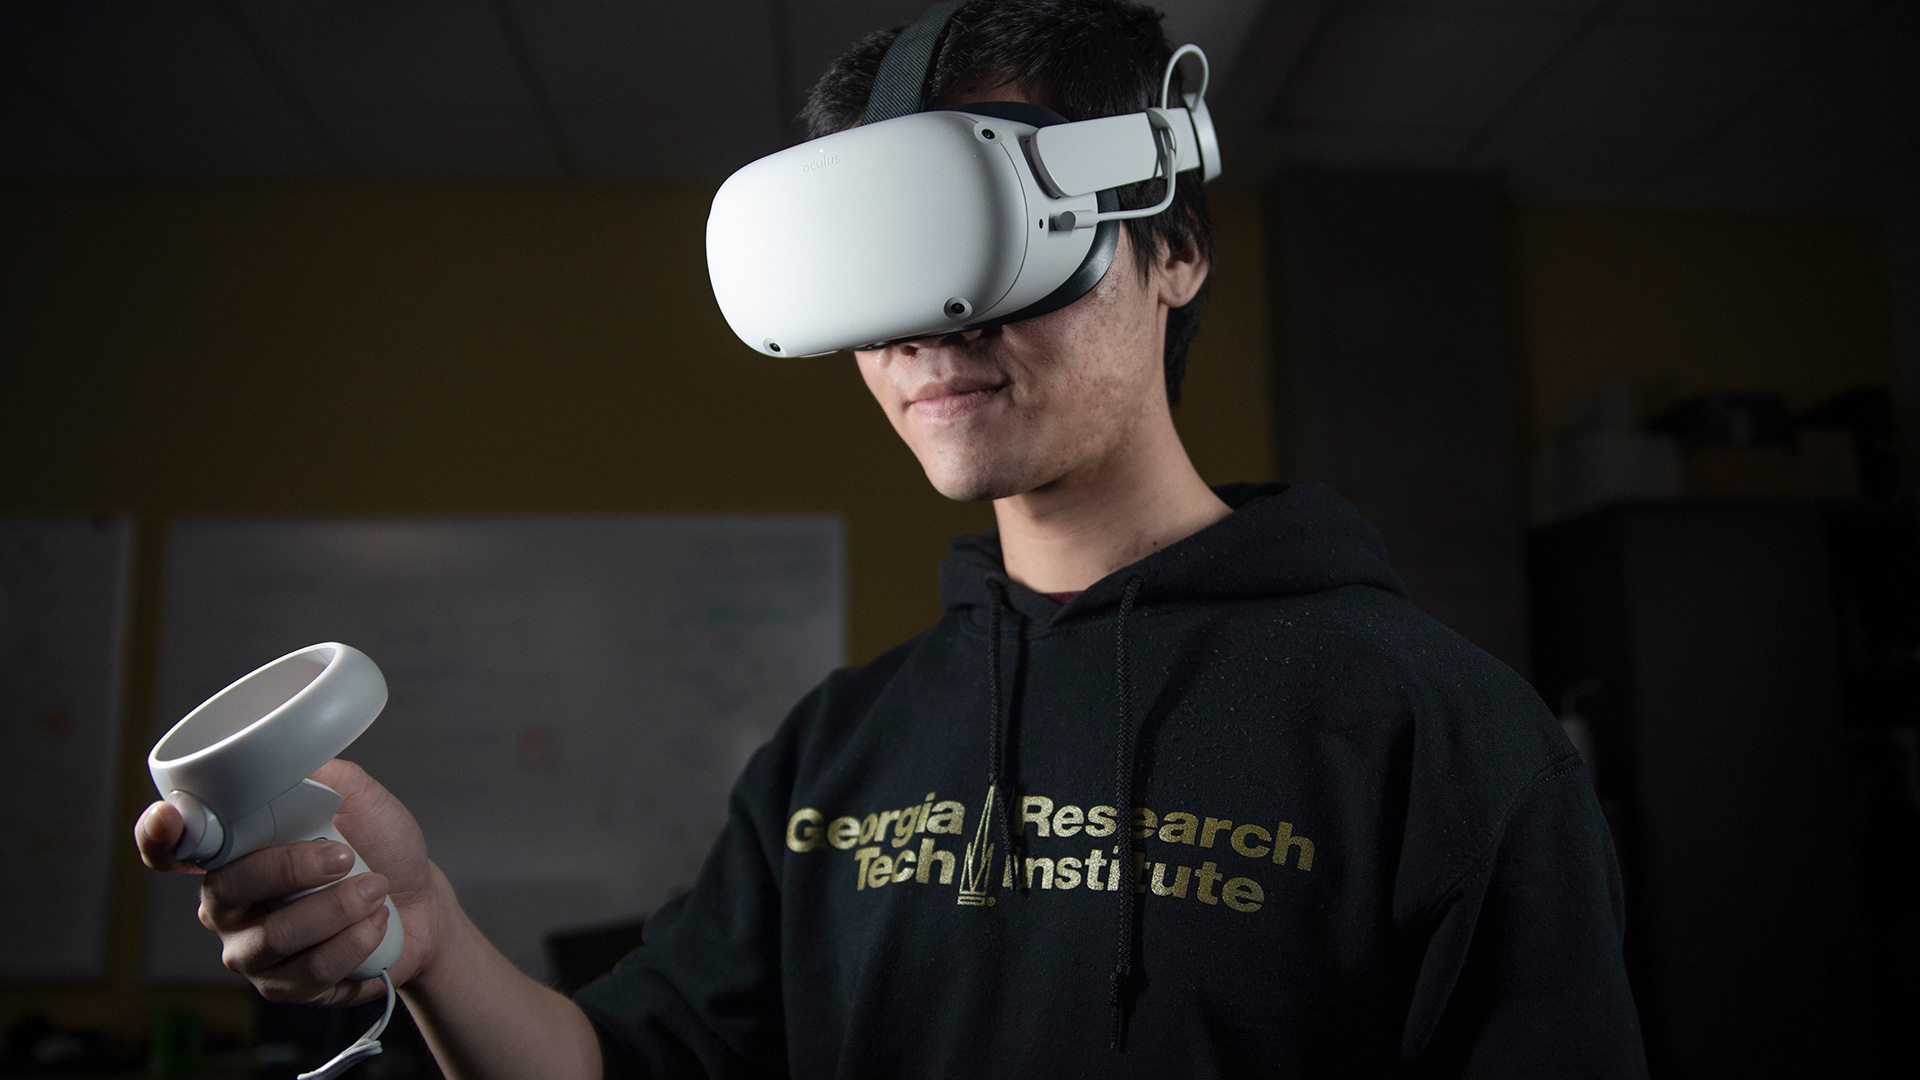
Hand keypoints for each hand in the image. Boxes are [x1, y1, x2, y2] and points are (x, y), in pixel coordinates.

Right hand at [134, 759, 446, 1007]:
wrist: (419, 898)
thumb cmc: (377, 844)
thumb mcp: (354, 796)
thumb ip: (314, 777)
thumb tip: (282, 760)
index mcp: (232, 852)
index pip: (169, 847)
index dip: (158, 833)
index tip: (171, 815)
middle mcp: (228, 903)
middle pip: (227, 890)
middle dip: (290, 870)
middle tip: (344, 857)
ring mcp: (251, 950)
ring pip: (274, 937)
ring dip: (337, 909)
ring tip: (375, 889)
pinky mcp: (284, 986)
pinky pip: (309, 971)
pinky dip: (354, 941)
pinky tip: (376, 922)